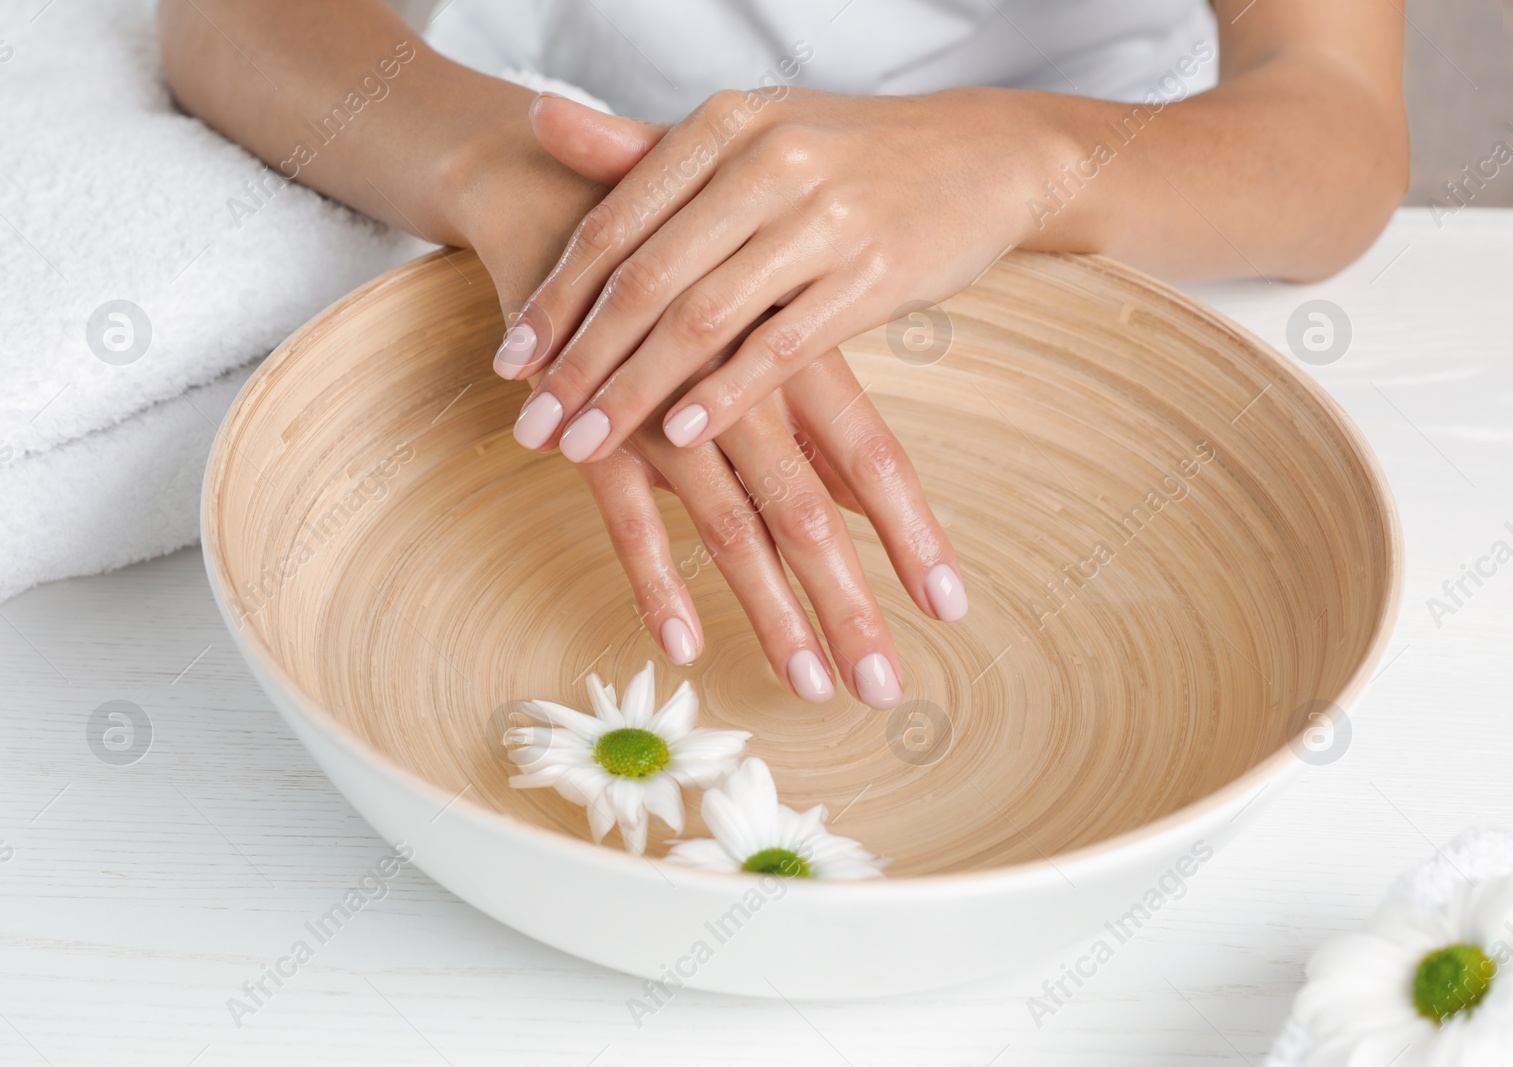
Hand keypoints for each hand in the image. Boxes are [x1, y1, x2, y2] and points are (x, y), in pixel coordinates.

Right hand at [481, 94, 966, 705]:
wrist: (561, 203)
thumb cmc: (685, 277)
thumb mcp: (763, 336)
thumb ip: (816, 421)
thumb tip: (876, 506)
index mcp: (795, 358)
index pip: (875, 460)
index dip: (915, 535)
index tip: (951, 608)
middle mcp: (743, 390)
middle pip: (811, 515)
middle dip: (852, 606)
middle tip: (887, 688)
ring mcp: (665, 413)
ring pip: (731, 527)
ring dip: (773, 614)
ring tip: (813, 687)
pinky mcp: (595, 430)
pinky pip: (628, 517)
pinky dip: (657, 580)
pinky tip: (685, 647)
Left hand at [494, 88, 1065, 458]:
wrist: (987, 156)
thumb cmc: (849, 155)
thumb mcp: (748, 135)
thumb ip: (643, 147)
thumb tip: (537, 119)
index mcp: (723, 125)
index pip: (614, 225)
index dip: (554, 300)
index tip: (507, 365)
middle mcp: (766, 162)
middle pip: (646, 280)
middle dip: (579, 362)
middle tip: (532, 426)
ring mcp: (824, 218)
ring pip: (703, 318)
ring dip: (634, 391)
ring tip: (583, 444)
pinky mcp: (875, 273)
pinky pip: (782, 345)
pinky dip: (726, 394)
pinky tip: (680, 437)